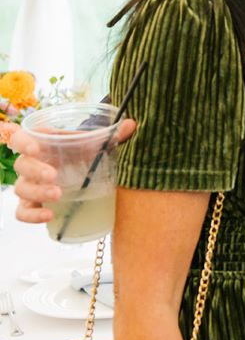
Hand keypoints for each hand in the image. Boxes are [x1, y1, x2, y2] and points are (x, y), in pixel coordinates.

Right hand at [11, 119, 136, 223]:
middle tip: (54, 176)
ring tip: (58, 194)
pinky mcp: (31, 203)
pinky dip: (32, 215)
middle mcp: (31, 164)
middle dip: (36, 171)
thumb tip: (131, 124)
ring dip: (37, 192)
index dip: (23, 142)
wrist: (80, 171)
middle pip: (21, 165)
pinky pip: (22, 212)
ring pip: (21, 189)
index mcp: (41, 144)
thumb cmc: (82, 153)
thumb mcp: (95, 144)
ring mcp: (29, 184)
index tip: (36, 148)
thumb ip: (111, 135)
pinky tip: (49, 215)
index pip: (19, 138)